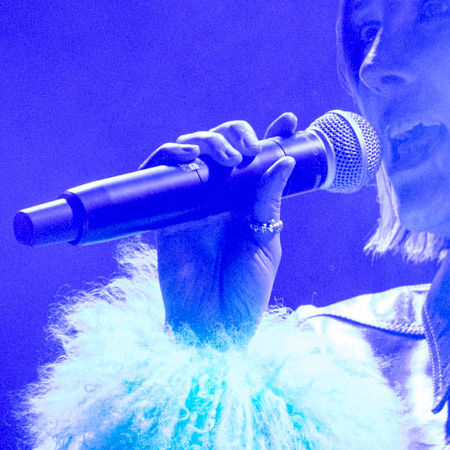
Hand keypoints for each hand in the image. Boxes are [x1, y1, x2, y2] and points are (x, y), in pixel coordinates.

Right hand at [148, 113, 298, 338]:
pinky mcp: (164, 214)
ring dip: (206, 140)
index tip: (290, 122)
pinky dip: (167, 157)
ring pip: (192, 152)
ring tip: (224, 156)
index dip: (272, 137)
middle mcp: (220, 198)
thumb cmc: (244, 293)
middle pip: (222, 147)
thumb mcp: (265, 243)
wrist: (212, 327)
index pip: (259, 161)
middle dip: (234, 135)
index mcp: (249, 203)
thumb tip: (284, 160)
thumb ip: (268, 201)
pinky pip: (159, 175)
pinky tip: (185, 155)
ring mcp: (191, 203)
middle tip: (247, 150)